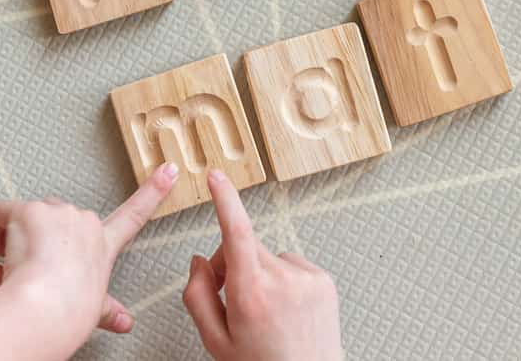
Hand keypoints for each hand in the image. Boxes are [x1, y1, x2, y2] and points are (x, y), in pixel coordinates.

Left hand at [0, 161, 178, 339]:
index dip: (154, 190)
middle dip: (39, 235)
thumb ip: (107, 309)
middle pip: (57, 215)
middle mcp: (85, 222)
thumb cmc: (67, 315)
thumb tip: (125, 322)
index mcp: (102, 245)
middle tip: (26, 265)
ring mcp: (58, 212)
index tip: (169, 169)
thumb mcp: (93, 310)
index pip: (133, 214)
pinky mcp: (30, 210)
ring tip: (9, 267)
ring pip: (26, 215)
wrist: (47, 310)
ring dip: (13, 235)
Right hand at [183, 170, 342, 360]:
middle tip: (232, 296)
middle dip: (233, 262)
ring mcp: (306, 279)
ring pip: (268, 256)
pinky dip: (284, 280)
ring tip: (266, 312)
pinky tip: (285, 308)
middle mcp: (282, 281)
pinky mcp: (323, 280)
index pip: (236, 232)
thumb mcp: (216, 342)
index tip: (217, 177)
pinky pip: (291, 264)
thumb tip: (199, 262)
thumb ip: (198, 297)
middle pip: (245, 246)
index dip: (225, 200)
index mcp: (251, 295)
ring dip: (261, 273)